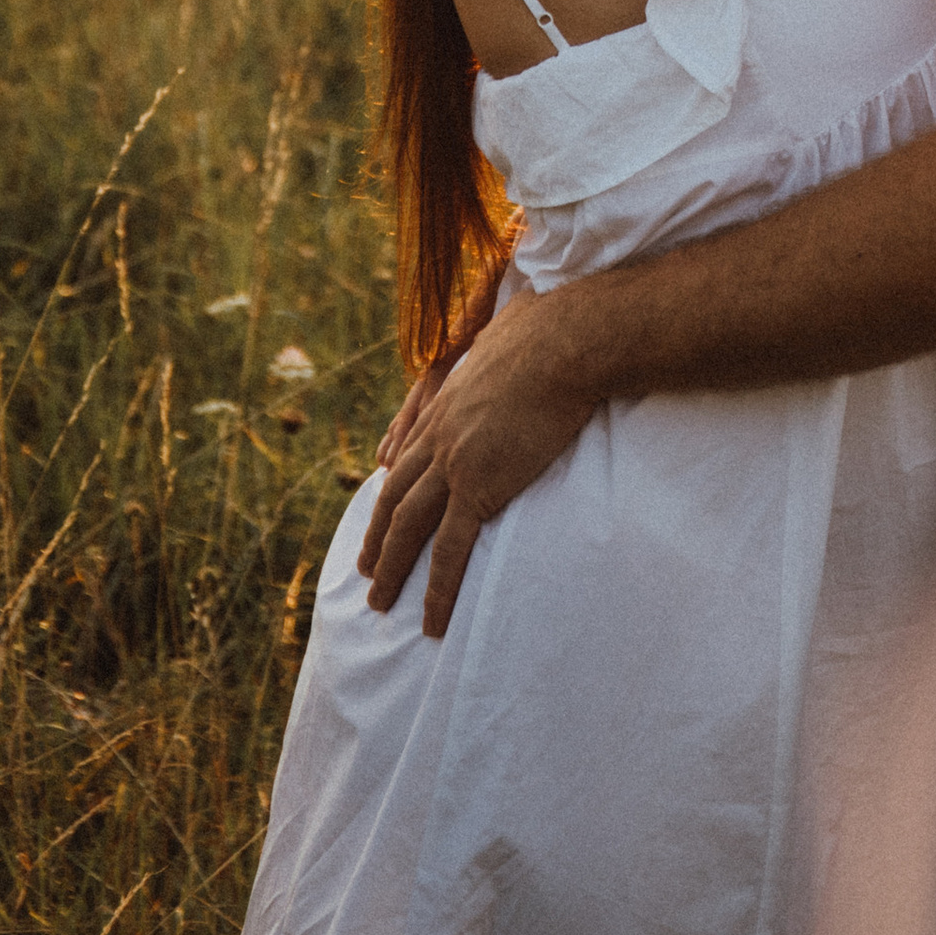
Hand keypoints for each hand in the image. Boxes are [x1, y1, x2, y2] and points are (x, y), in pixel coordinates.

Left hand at [356, 279, 602, 635]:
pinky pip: (450, 549)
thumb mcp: (516, 324)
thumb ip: (510, 334)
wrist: (568, 339)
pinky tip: (431, 620)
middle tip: (367, 569)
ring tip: (380, 602)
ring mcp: (454, 461)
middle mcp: (440, 434)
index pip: (410, 451)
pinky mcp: (479, 486)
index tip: (383, 508)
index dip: (393, 484)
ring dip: (390, 568)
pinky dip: (437, 589)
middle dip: (376, 535)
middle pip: (394, 494)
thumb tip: (527, 314)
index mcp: (448, 400)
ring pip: (407, 527)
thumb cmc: (556, 323)